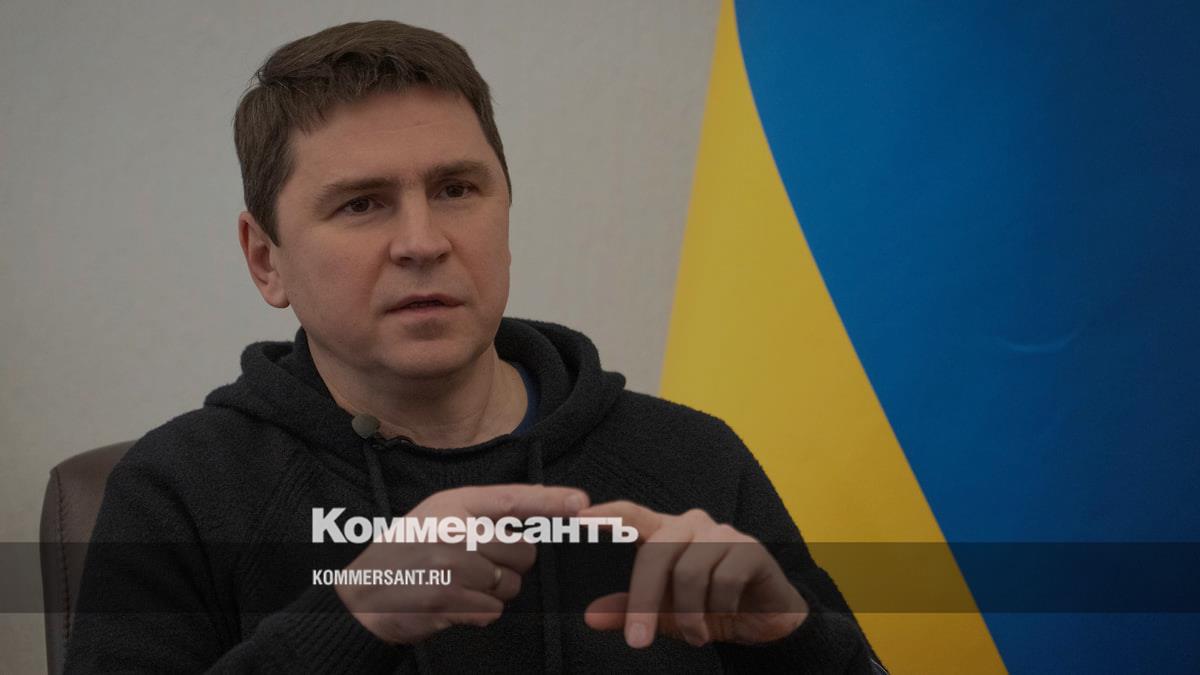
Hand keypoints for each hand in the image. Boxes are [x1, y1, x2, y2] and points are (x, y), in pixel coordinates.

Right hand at [336, 484, 588, 644]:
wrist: (360, 596)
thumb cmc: (405, 554)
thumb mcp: (436, 517)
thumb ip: (480, 513)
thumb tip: (538, 506)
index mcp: (453, 504)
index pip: (513, 498)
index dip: (551, 501)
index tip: (583, 503)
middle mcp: (455, 531)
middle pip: (523, 551)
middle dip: (512, 566)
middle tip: (478, 569)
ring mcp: (451, 566)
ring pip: (510, 586)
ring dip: (493, 594)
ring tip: (458, 587)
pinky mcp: (449, 600)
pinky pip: (491, 612)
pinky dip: (478, 614)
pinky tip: (452, 605)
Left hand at [579, 501, 807, 648]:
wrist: (767, 619)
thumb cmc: (710, 607)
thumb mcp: (665, 614)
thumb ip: (630, 611)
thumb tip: (590, 617)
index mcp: (667, 532)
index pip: (633, 514)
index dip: (608, 513)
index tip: (579, 518)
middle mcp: (693, 525)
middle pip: (657, 552)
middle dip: (644, 601)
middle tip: (637, 641)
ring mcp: (723, 534)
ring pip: (690, 572)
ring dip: (689, 615)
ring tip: (696, 636)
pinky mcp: (751, 549)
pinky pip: (725, 579)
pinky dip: (721, 608)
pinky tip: (726, 618)